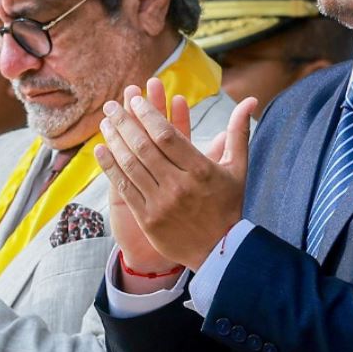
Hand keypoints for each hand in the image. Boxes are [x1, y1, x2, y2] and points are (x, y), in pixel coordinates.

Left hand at [96, 79, 257, 270]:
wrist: (218, 251)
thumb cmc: (227, 205)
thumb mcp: (237, 169)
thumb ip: (238, 133)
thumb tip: (250, 101)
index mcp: (200, 170)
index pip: (168, 135)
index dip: (149, 115)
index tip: (136, 100)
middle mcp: (179, 185)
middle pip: (144, 147)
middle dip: (125, 122)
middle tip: (111, 106)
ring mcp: (161, 203)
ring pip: (131, 165)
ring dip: (115, 141)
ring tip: (105, 123)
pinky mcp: (147, 218)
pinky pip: (125, 187)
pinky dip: (110, 167)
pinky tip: (101, 150)